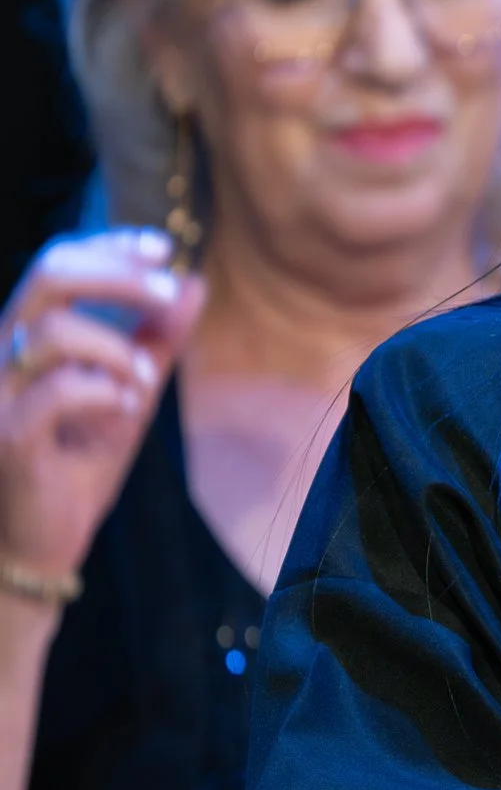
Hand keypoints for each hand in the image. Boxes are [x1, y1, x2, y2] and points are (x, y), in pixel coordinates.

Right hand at [0, 230, 204, 596]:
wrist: (42, 541)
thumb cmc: (77, 464)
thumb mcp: (129, 393)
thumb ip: (156, 341)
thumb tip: (193, 283)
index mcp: (23, 337)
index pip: (55, 265)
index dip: (108, 248)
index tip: (163, 248)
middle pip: (47, 276)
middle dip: (117, 276)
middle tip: (169, 293)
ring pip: (51, 330)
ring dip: (117, 348)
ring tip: (144, 382)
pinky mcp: (6, 436)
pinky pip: (56, 391)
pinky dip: (104, 392)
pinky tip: (124, 410)